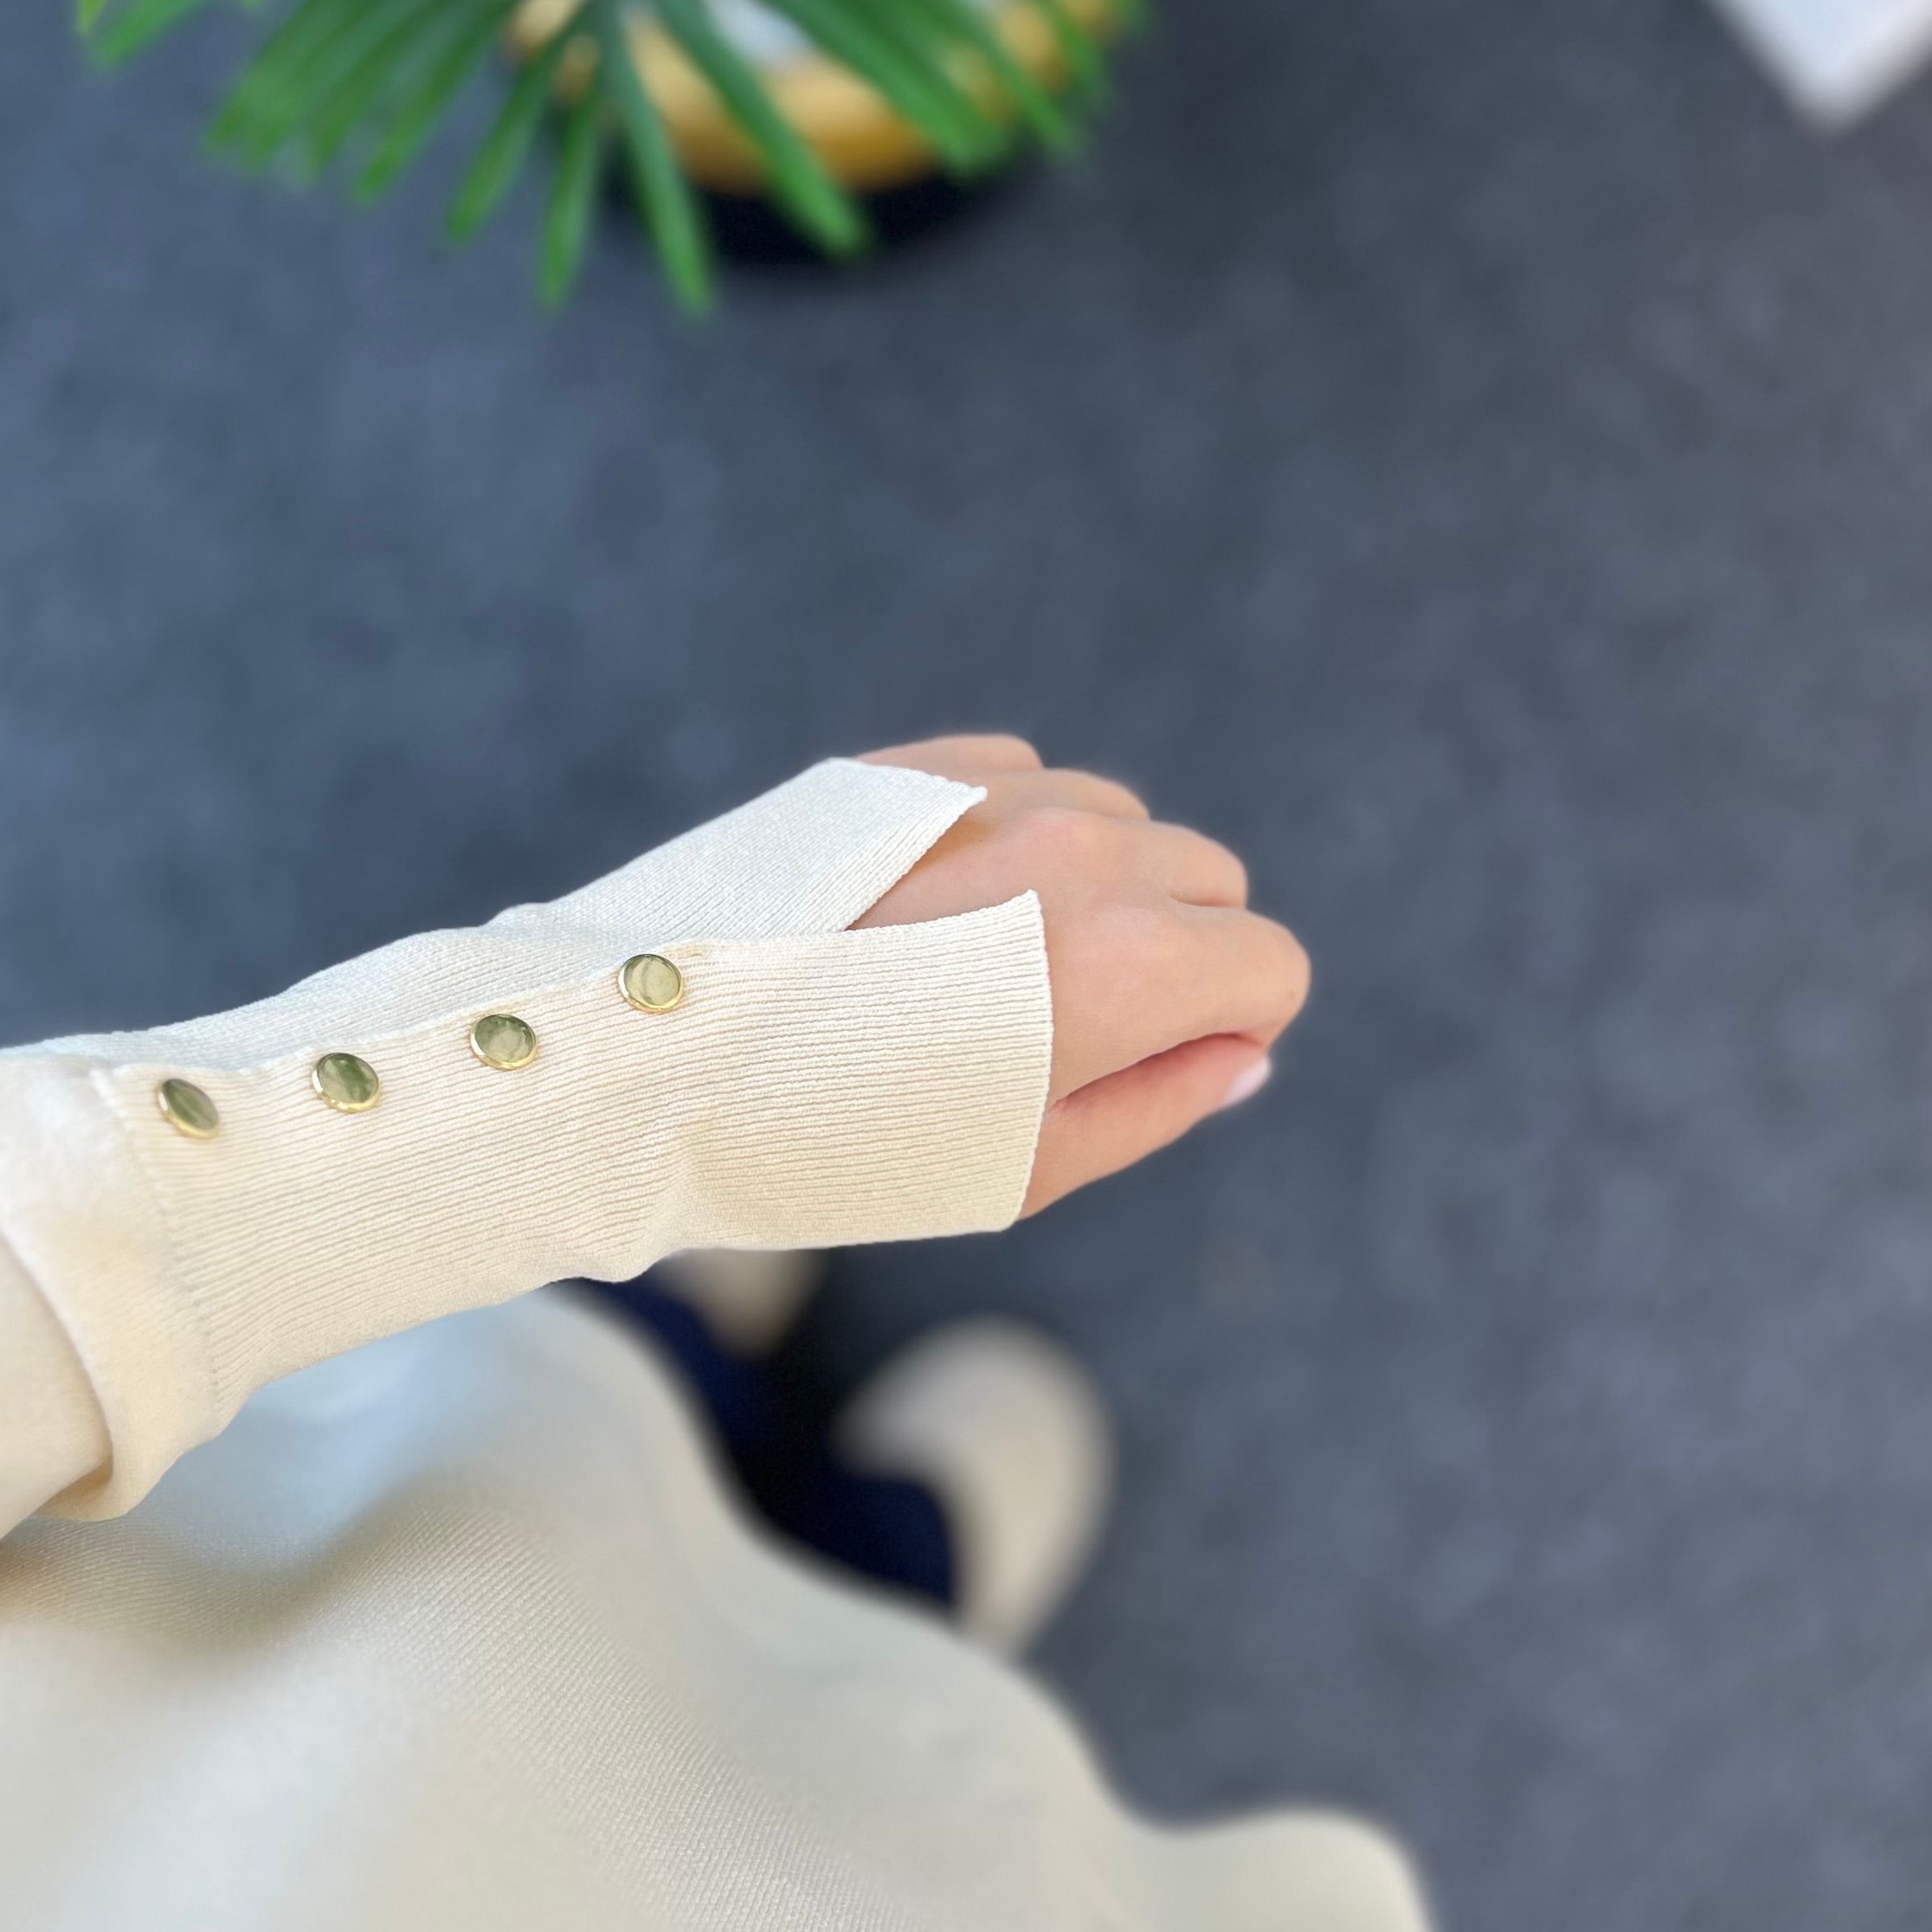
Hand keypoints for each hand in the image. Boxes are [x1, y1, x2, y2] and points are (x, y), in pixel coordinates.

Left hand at [856, 736, 1309, 1216]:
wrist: (661, 1048)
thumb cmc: (844, 1135)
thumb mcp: (1025, 1163)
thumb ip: (1162, 1104)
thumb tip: (1243, 1058)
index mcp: (1133, 963)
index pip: (1270, 966)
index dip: (1225, 1026)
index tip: (1143, 1061)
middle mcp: (1087, 852)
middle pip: (1210, 880)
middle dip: (1173, 949)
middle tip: (1055, 1025)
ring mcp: (1002, 793)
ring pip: (1120, 823)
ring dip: (1089, 884)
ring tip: (976, 968)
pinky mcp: (920, 767)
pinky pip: (1026, 779)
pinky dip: (1010, 835)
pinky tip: (927, 908)